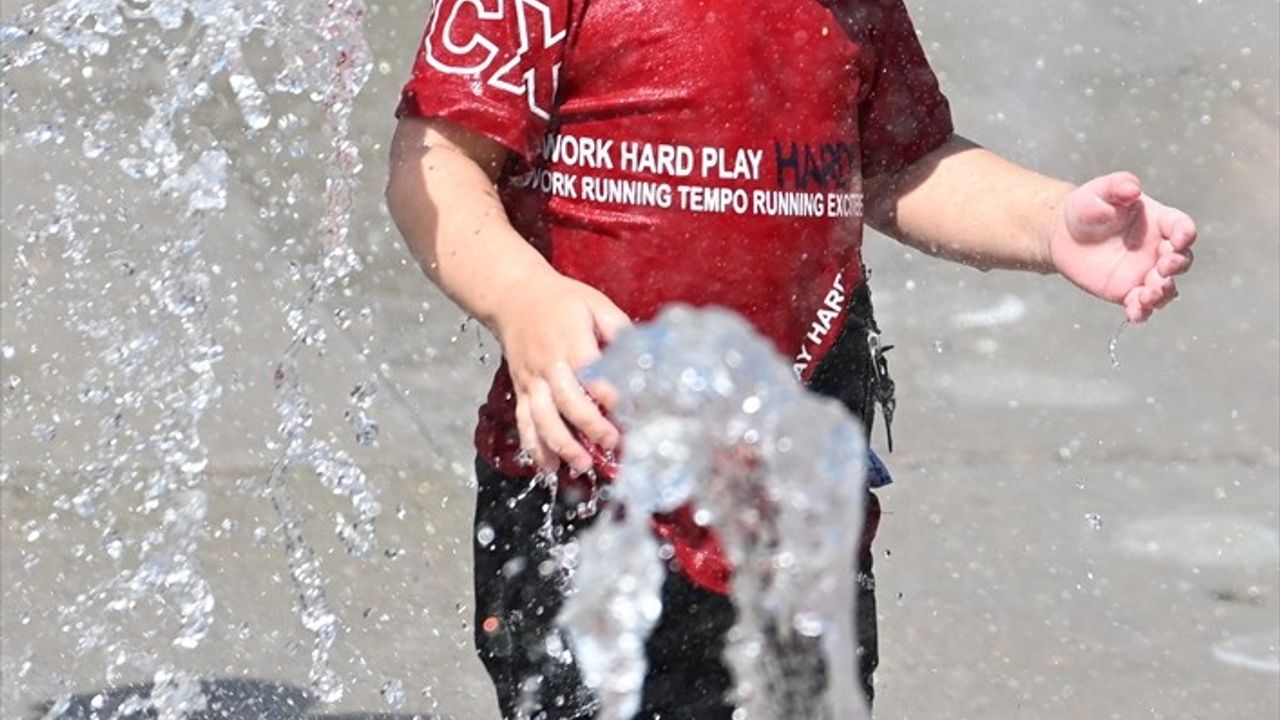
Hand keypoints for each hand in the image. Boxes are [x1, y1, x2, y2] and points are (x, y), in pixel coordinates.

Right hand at [490, 271, 630, 473]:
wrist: (514, 297)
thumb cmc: (562, 301)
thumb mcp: (596, 304)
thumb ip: (619, 330)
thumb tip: (643, 356)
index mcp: (570, 341)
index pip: (591, 372)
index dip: (611, 394)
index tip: (631, 411)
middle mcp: (548, 364)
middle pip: (566, 401)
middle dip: (590, 425)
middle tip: (613, 442)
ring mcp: (531, 381)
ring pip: (541, 418)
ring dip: (561, 444)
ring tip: (582, 465)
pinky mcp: (522, 391)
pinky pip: (524, 423)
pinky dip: (534, 448)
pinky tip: (549, 468)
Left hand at [1050, 172, 1196, 321]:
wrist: (1063, 234)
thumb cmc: (1087, 207)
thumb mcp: (1100, 191)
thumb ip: (1118, 186)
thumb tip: (1131, 189)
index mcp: (1159, 221)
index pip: (1181, 228)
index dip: (1184, 233)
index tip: (1177, 239)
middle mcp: (1157, 249)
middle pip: (1180, 261)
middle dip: (1176, 265)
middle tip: (1163, 266)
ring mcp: (1144, 272)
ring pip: (1165, 288)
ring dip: (1163, 293)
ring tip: (1148, 294)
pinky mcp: (1127, 292)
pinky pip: (1141, 306)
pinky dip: (1142, 312)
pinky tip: (1135, 312)